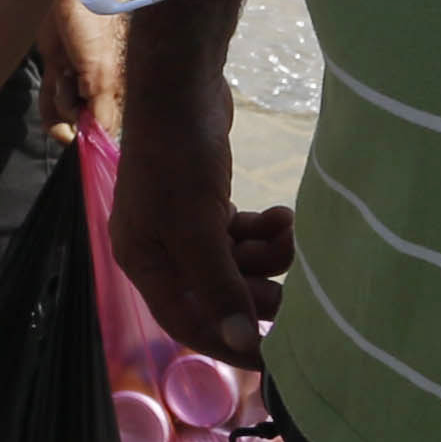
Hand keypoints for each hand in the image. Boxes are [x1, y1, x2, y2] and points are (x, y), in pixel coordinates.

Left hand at [41, 0, 120, 143]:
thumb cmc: (94, 25)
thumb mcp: (101, 72)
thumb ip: (101, 109)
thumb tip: (102, 141)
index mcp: (117, 87)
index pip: (108, 127)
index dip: (96, 140)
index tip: (85, 147)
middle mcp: (99, 86)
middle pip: (84, 123)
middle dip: (75, 120)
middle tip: (74, 93)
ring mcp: (76, 76)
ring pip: (65, 111)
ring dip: (59, 105)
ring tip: (64, 75)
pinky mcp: (56, 65)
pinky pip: (51, 96)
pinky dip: (49, 105)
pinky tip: (53, 102)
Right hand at [109, 76, 290, 365]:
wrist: (180, 85)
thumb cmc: (178, 158)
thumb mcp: (197, 226)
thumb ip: (218, 285)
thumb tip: (238, 341)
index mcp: (143, 260)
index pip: (186, 322)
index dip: (228, 342)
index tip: (274, 356)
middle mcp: (158, 248)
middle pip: (214, 294)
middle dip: (255, 292)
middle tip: (296, 292)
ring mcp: (181, 224)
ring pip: (232, 264)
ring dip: (266, 257)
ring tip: (291, 234)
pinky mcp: (203, 201)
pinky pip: (236, 234)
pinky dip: (261, 231)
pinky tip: (283, 216)